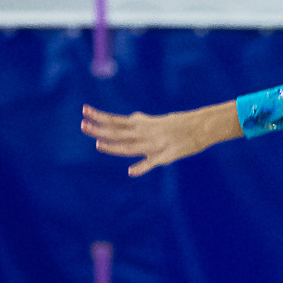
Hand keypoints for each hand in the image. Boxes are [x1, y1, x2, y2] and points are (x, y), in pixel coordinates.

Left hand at [82, 103, 231, 177]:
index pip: (116, 120)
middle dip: (100, 129)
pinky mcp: (166, 156)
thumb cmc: (178, 125)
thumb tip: (132, 117)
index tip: (84, 111)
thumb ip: (142, 121)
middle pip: (118, 132)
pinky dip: (142, 167)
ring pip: (130, 147)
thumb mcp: (157, 121)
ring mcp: (154, 145)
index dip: (100, 116)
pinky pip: (152, 163)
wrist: (200, 127)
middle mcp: (144, 133)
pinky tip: (131, 172)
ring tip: (97, 144)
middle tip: (82, 125)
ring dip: (114, 146)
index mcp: (141, 125)